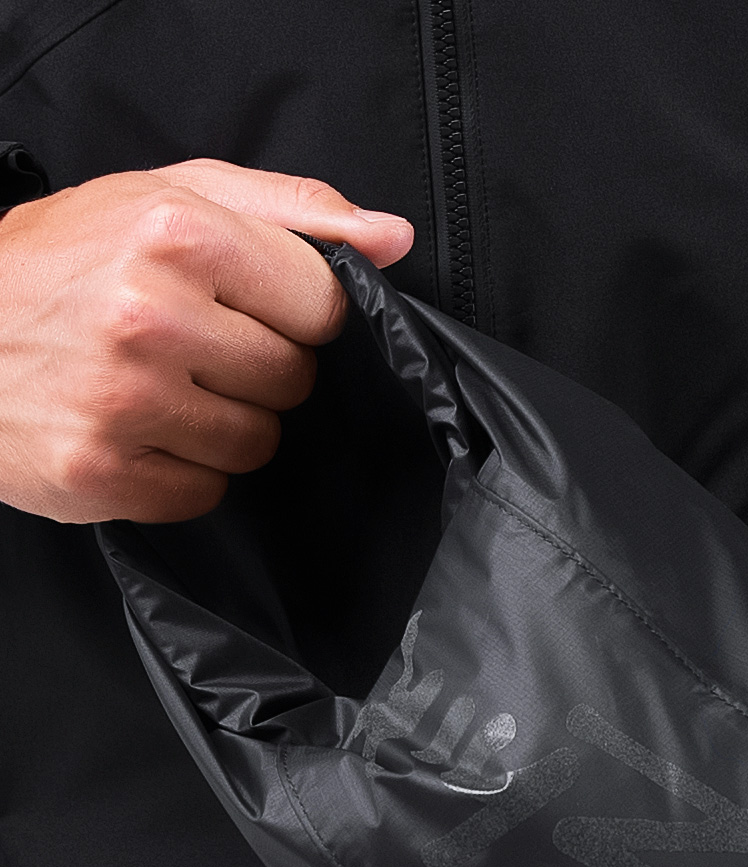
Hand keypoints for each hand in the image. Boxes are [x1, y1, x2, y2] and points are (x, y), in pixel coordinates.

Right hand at [0, 158, 414, 524]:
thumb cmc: (61, 260)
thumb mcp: (168, 197)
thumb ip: (291, 211)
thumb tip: (391, 239)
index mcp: (175, 232)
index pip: (323, 305)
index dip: (295, 314)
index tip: (250, 309)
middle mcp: (149, 315)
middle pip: (293, 380)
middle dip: (256, 369)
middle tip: (192, 348)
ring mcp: (124, 401)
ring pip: (257, 443)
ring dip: (221, 425)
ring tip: (158, 389)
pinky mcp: (103, 473)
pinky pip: (206, 493)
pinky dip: (181, 473)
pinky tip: (136, 432)